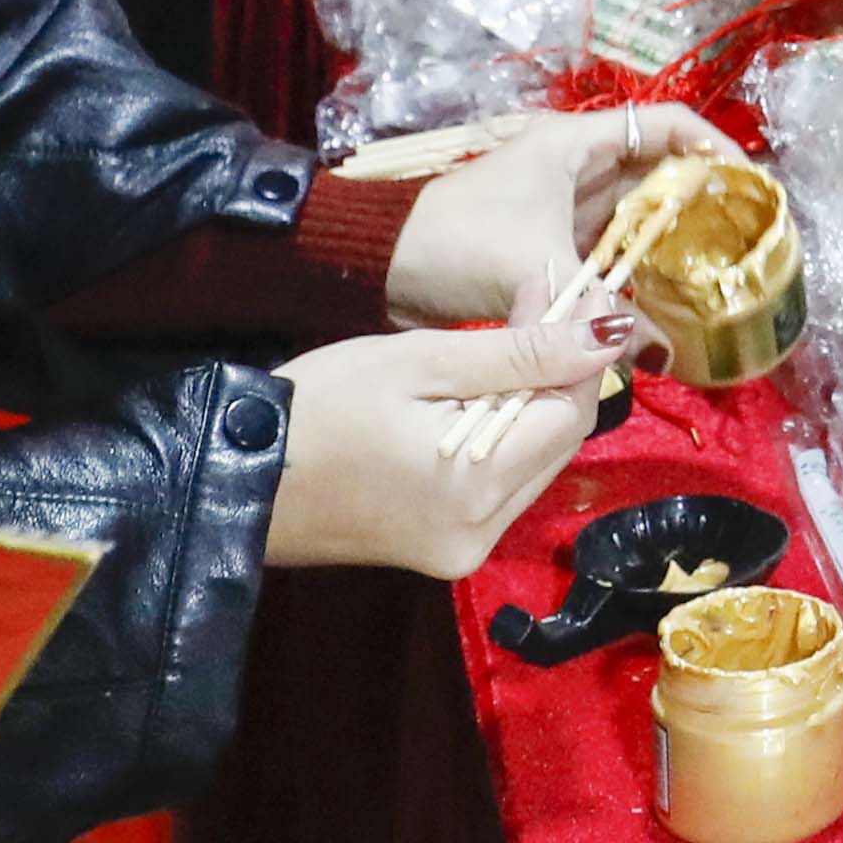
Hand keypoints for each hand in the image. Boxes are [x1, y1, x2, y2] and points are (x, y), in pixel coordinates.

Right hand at [262, 322, 616, 575]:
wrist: (237, 476)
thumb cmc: (317, 407)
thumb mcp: (418, 362)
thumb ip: (518, 353)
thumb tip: (605, 334)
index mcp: (477, 489)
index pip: (569, 411)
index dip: (573, 348)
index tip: (550, 290)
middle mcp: (482, 533)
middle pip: (557, 442)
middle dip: (553, 374)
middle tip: (530, 305)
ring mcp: (462, 550)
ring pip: (533, 464)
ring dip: (528, 405)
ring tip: (498, 345)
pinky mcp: (443, 552)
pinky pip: (499, 488)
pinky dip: (499, 441)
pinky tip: (470, 401)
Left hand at [383, 102, 741, 330]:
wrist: (381, 266)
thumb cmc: (456, 242)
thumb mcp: (534, 269)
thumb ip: (595, 306)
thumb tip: (653, 353)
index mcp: (574, 143)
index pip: (667, 124)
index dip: (715, 148)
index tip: (750, 187)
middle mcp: (575, 167)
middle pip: (659, 174)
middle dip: (700, 205)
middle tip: (741, 243)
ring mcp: (561, 207)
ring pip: (634, 220)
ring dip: (667, 247)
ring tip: (713, 279)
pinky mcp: (547, 246)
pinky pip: (607, 255)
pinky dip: (633, 277)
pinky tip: (661, 310)